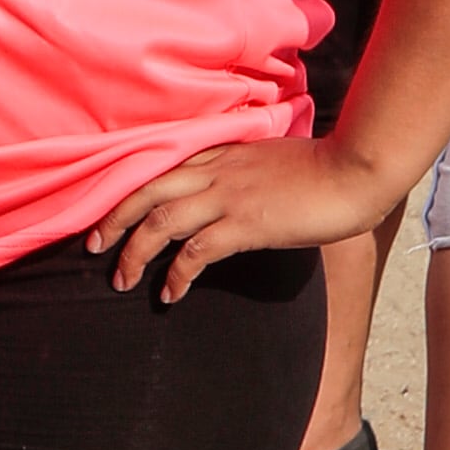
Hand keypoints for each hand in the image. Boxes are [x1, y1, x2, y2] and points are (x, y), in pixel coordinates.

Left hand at [93, 132, 388, 305]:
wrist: (355, 170)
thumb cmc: (323, 169)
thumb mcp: (271, 163)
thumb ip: (243, 174)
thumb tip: (230, 197)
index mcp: (221, 155)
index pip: (160, 170)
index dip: (128, 195)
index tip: (109, 217)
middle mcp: (216, 172)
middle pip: (146, 193)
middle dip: (113, 222)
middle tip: (94, 248)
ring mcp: (228, 196)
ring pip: (161, 223)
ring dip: (135, 253)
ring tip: (123, 281)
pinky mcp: (246, 224)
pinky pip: (196, 251)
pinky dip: (177, 274)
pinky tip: (170, 294)